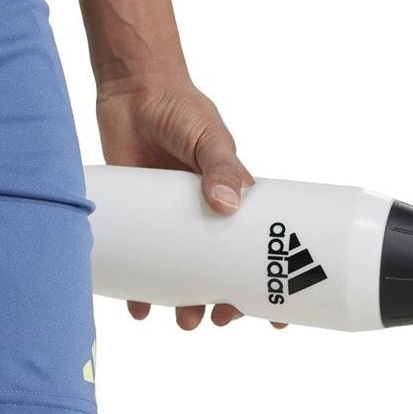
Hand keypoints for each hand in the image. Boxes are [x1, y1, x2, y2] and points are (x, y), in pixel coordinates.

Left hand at [95, 69, 284, 329]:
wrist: (132, 93)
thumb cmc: (181, 109)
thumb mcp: (209, 136)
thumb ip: (219, 165)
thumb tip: (225, 204)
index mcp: (234, 201)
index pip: (259, 249)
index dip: (271, 284)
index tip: (280, 319)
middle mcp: (203, 216)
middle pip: (219, 272)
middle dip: (223, 302)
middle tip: (218, 321)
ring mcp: (168, 220)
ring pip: (180, 274)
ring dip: (183, 302)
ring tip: (183, 321)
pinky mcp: (138, 217)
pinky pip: (140, 260)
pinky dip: (139, 287)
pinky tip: (137, 307)